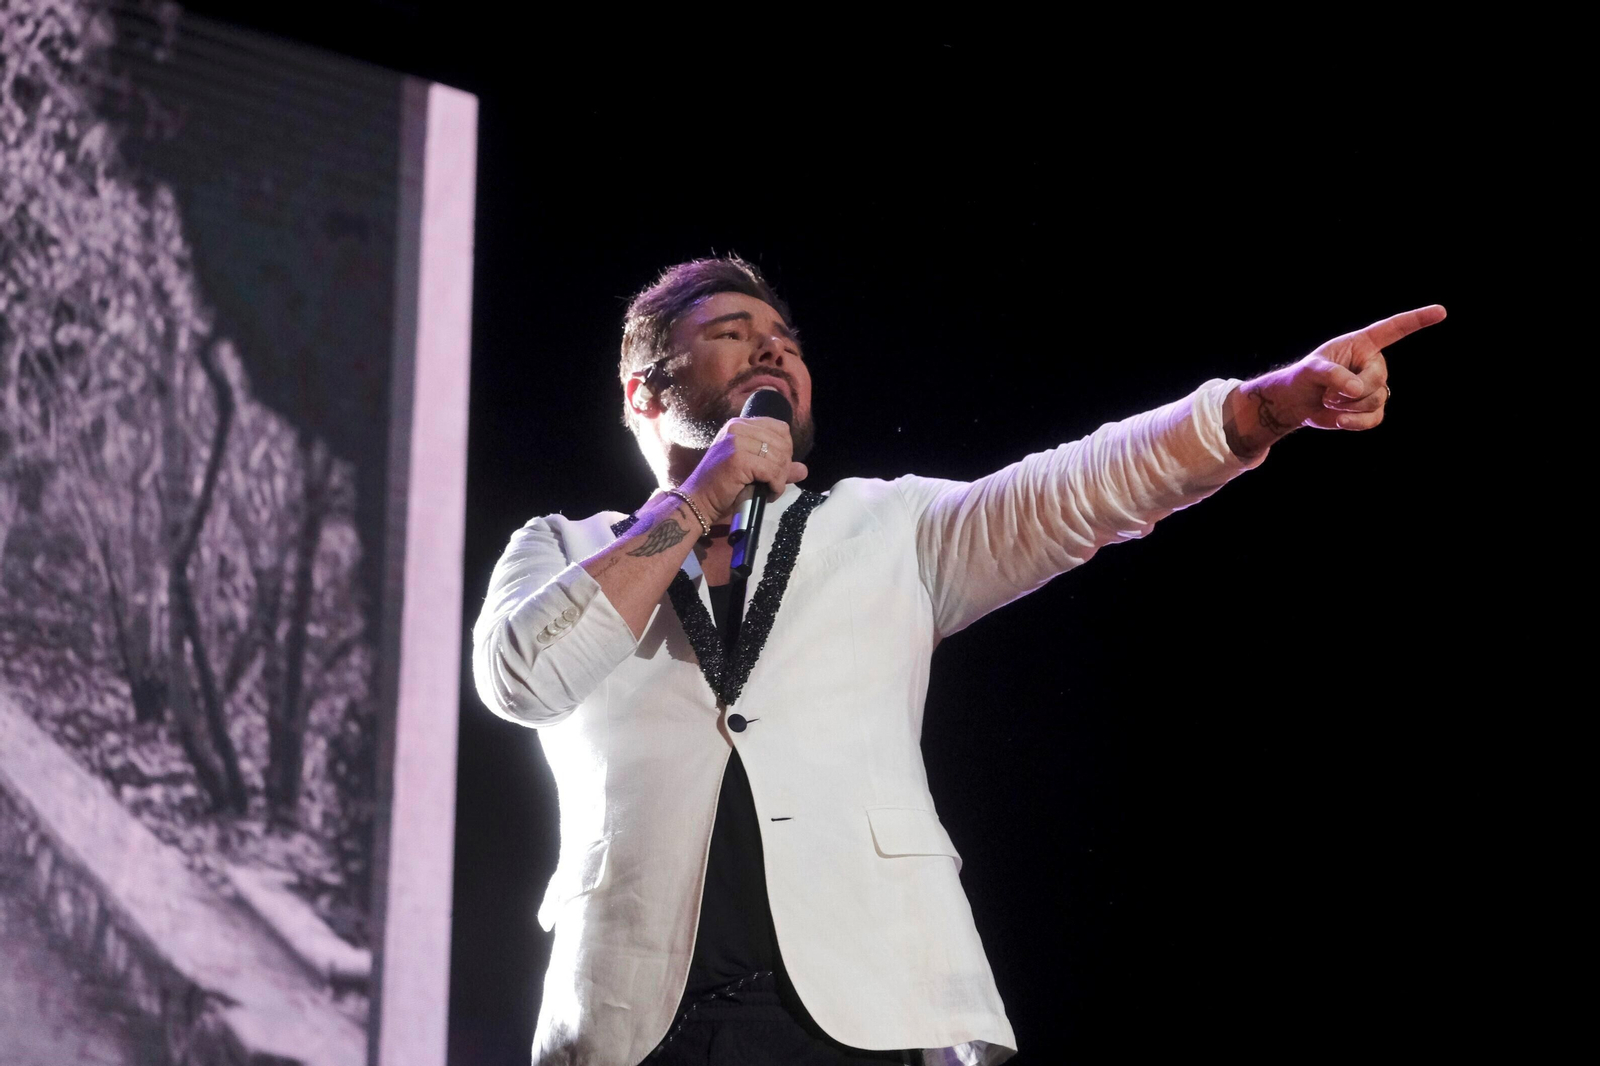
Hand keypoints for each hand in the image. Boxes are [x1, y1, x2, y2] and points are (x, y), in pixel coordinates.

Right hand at [679, 416, 808, 522]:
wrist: (699, 501)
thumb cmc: (723, 488)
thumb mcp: (753, 472)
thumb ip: (778, 467)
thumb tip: (803, 470)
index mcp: (740, 425)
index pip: (780, 428)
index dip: (786, 449)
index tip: (778, 468)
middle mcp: (738, 428)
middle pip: (783, 442)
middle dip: (785, 466)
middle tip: (775, 483)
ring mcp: (737, 442)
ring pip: (779, 457)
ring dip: (780, 478)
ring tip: (770, 490)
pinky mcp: (738, 459)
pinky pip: (772, 471)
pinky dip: (776, 485)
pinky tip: (768, 493)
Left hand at [1223, 304, 1445, 457]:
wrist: (1299, 402)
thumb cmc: (1304, 377)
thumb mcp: (1311, 370)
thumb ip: (1332, 375)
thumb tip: (1356, 389)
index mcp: (1362, 344)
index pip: (1394, 329)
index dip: (1418, 320)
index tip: (1441, 311)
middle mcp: (1374, 364)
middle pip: (1378, 378)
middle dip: (1351, 391)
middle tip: (1327, 393)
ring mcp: (1375, 387)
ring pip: (1376, 400)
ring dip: (1348, 406)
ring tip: (1329, 401)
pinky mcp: (1371, 410)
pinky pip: (1374, 419)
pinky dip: (1355, 422)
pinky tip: (1339, 420)